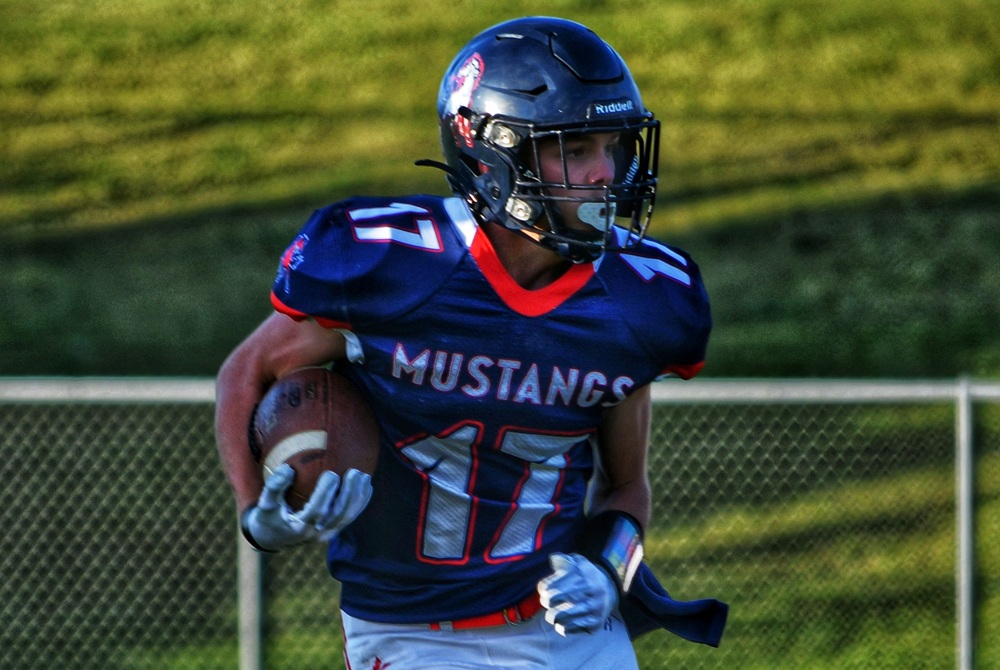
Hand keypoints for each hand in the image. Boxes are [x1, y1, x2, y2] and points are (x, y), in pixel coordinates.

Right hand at [242, 464, 372, 551]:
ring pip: (347, 517)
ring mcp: (327, 534)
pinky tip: (367, 487)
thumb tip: (287, 468)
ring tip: (365, 476)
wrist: (273, 538)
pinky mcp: (333, 531)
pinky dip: (360, 503)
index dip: (325, 493)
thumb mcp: (265, 503)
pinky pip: (350, 517)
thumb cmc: (269, 516)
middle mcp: (316, 533)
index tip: (332, 473)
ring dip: (358, 497)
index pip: (316, 511)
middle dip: (350, 493)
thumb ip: (274, 486)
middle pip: (338, 514)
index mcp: (299, 527)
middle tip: (356, 472)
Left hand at [537, 553, 617, 635]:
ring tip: (553, 612)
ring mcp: (593, 609)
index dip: (543, 588)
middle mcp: (590, 591)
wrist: (609, 591)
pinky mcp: (594, 623)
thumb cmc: (585, 576)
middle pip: (551, 600)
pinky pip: (567, 629)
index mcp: (582, 574)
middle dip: (546, 601)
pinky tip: (563, 621)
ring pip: (558, 617)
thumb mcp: (577, 562)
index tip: (545, 589)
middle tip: (548, 601)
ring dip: (552, 615)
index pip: (550, 585)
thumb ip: (562, 559)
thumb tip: (553, 559)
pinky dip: (561, 626)